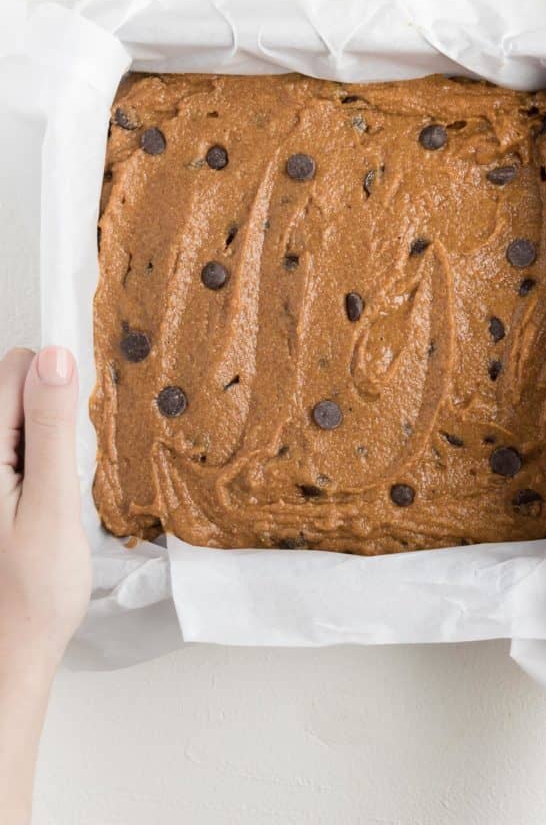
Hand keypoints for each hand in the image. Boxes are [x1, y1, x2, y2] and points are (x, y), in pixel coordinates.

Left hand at [0, 346, 90, 670]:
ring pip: (19, 418)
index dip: (53, 385)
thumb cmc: (33, 592)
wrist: (11, 651)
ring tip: (51, 492)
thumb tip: (56, 357)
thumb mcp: (52, 506)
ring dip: (44, 440)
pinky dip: (37, 461)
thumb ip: (51, 428)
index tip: (72, 428)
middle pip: (15, 389)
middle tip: (60, 473)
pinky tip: (42, 501)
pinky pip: (17, 447)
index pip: (16, 370)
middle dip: (49, 414)